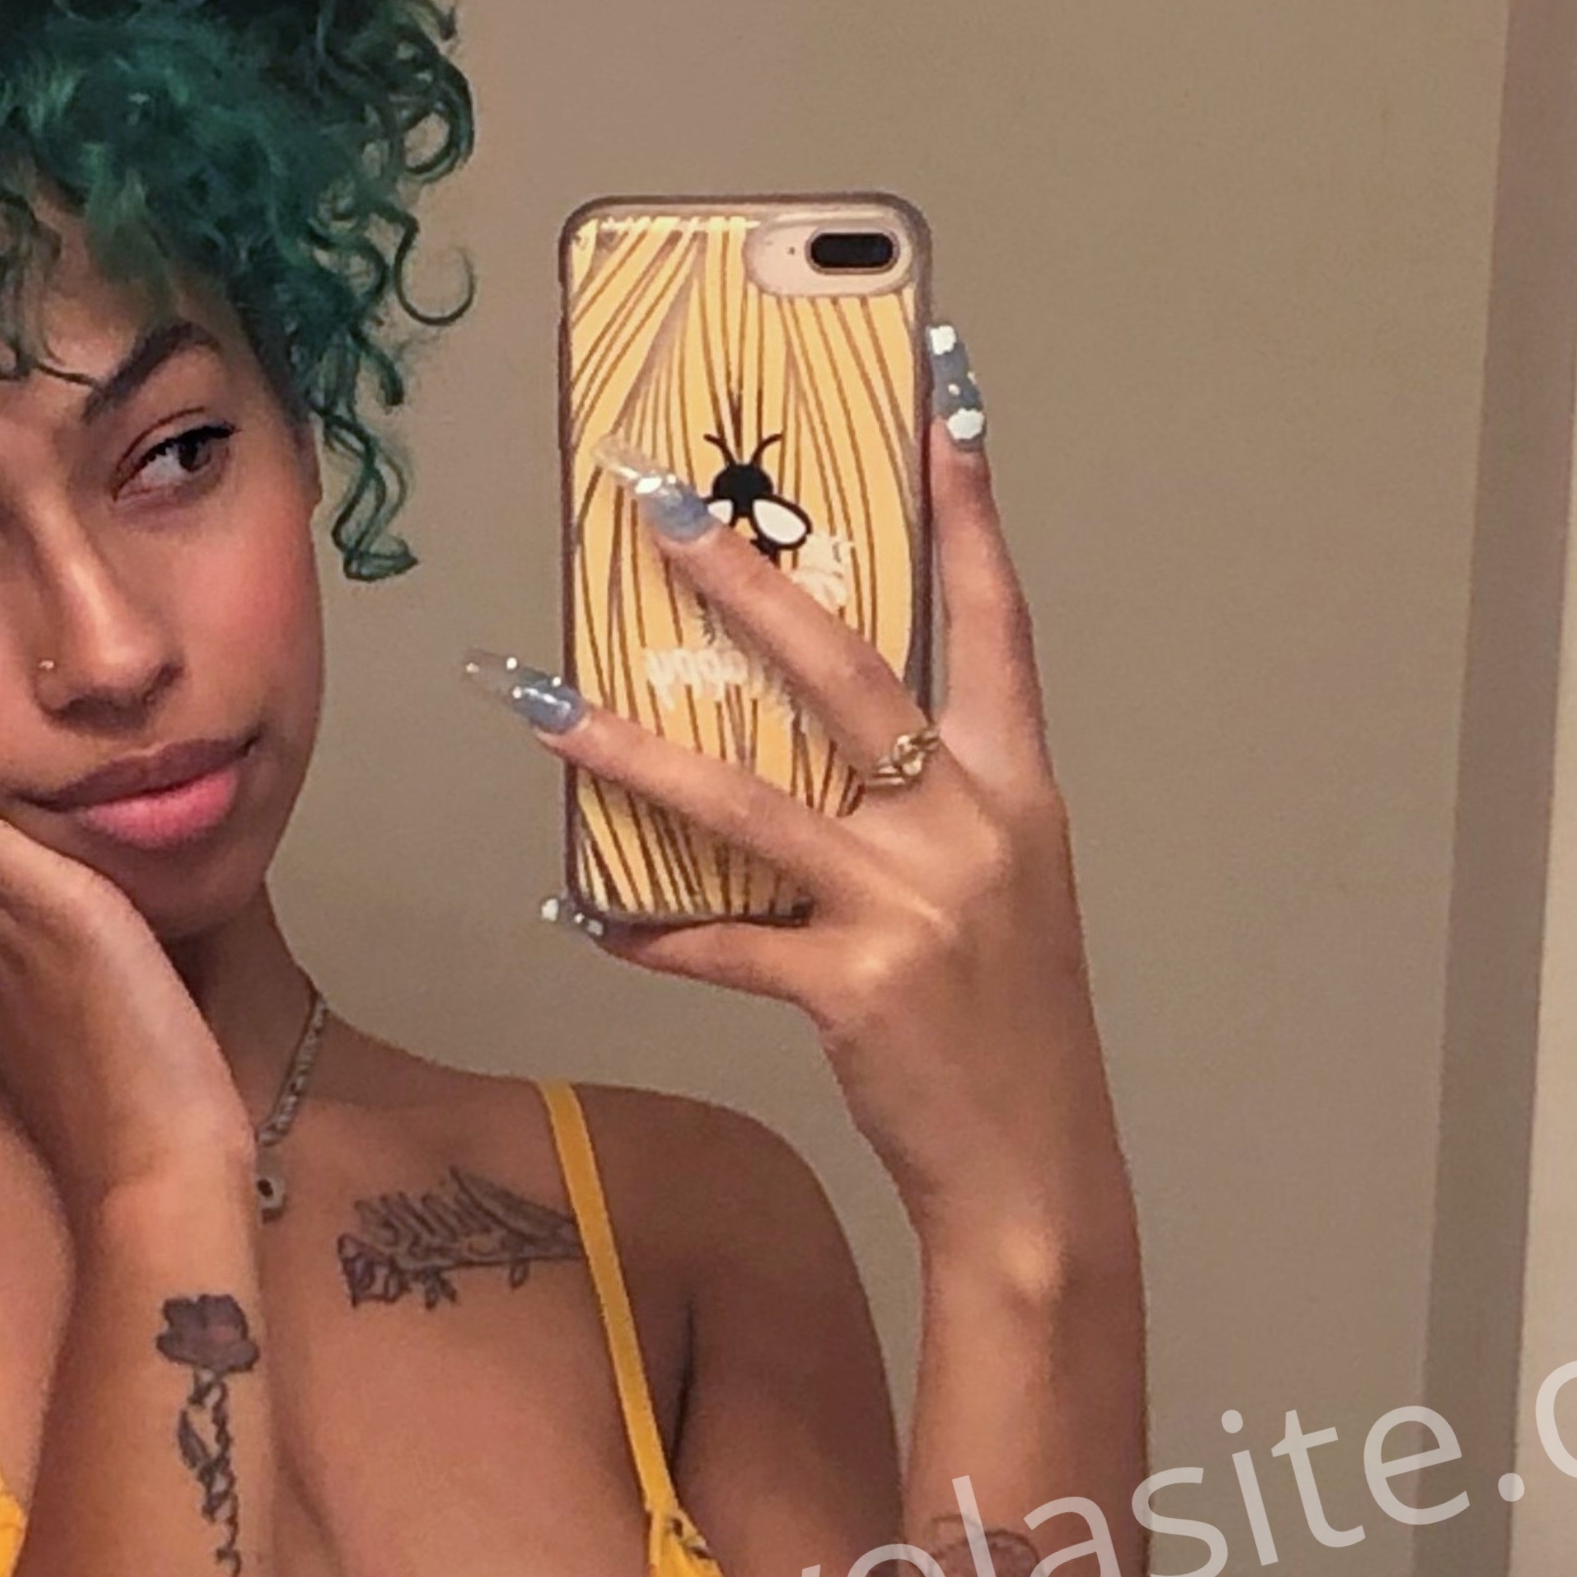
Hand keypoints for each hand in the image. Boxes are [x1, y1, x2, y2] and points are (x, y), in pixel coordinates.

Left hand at [465, 330, 1131, 1257]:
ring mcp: (911, 907)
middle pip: (843, 672)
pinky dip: (647, 929)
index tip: (941, 405)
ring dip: (627, 750)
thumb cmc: (1007, 1026)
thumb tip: (805, 742)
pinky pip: (719, 943)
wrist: (1037, 1171)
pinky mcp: (852, 988)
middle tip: (658, 505)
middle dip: (742, 580)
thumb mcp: (997, 892)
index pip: (994, 621)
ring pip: (745, 801)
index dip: (967, 513)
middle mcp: (970, 829)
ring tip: (540, 702)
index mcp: (1016, 791)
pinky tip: (586, 911)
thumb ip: (919, 807)